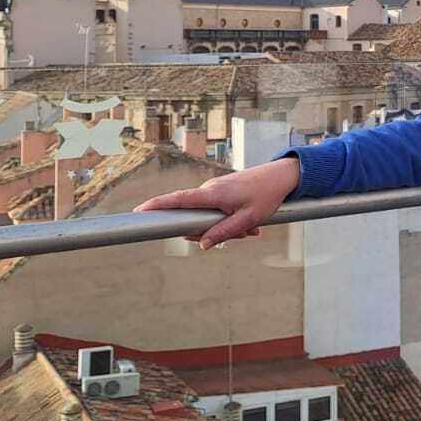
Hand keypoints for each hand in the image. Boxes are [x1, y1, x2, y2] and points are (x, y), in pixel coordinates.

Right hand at [134, 157, 301, 250]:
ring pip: (208, 216)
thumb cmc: (266, 196)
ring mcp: (216, 189)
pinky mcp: (223, 191)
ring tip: (251, 228)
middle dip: (211, 232)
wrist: (282, 176)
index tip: (138, 211)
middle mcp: (210, 189)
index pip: (178, 200)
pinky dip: (231, 220)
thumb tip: (202, 244)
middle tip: (242, 234)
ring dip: (226, 227)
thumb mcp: (247, 219)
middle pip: (194, 217)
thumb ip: (223, 232)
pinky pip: (218, 211)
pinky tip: (251, 224)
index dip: (157, 206)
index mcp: (212, 194)